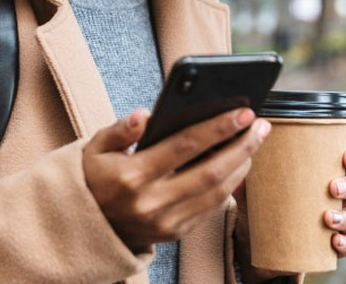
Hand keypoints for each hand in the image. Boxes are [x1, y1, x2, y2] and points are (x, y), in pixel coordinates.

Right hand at [83, 107, 271, 251]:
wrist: (85, 226)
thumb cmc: (94, 177)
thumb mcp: (95, 147)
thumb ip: (120, 129)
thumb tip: (145, 114)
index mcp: (131, 176)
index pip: (184, 146)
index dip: (217, 128)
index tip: (242, 112)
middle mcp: (151, 202)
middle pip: (210, 172)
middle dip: (241, 146)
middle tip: (261, 125)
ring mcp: (166, 221)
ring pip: (217, 193)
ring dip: (241, 166)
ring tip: (254, 141)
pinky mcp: (175, 233)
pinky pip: (211, 208)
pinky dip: (230, 186)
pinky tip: (239, 165)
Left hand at [231, 146, 345, 281]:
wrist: (255, 238)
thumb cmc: (261, 201)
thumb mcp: (253, 186)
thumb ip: (247, 172)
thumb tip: (240, 153)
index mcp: (321, 175)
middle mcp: (333, 197)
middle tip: (333, 187)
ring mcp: (334, 222)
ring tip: (327, 218)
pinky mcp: (327, 246)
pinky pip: (345, 246)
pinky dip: (344, 244)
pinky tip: (334, 241)